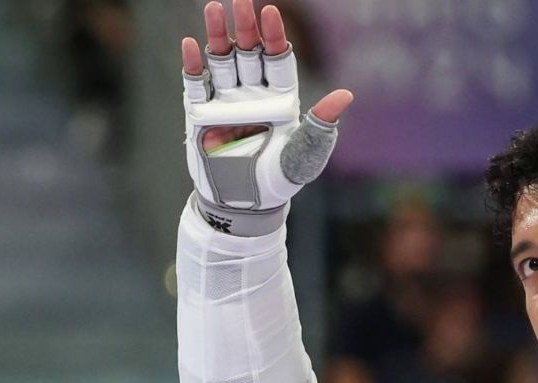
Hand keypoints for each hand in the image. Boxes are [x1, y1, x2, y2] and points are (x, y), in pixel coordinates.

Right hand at [180, 1, 352, 230]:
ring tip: (215, 8)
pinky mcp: (201, 113)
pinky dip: (193, 64)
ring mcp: (226, 101)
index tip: (272, 11)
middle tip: (242, 0)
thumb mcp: (303, 156)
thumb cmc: (279, 181)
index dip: (275, 36)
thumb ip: (320, 127)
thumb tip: (346, 96)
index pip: (278, 59)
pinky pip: (196, 83)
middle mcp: (253, 94)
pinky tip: (192, 44)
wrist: (243, 206)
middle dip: (246, 27)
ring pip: (221, 60)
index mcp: (281, 99)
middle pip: (249, 52)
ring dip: (218, 36)